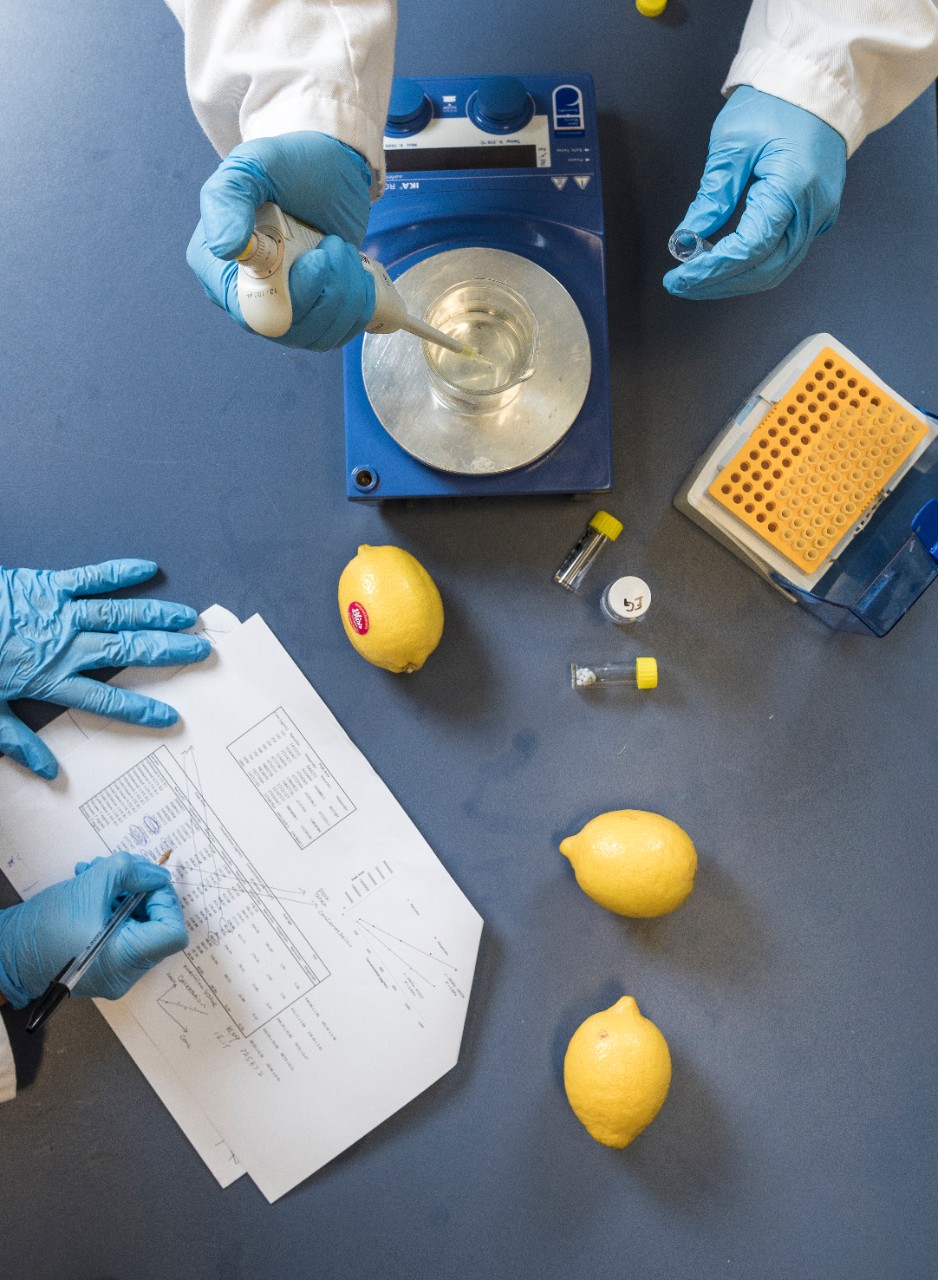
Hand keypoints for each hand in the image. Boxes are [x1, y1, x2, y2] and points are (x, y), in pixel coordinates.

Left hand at [0, 559, 209, 778]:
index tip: (169, 717)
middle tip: (199, 650)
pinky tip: (148, 569)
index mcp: (52, 680)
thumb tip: (46, 772)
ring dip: (155, 615)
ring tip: (187, 617)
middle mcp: (67, 647)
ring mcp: (63, 613)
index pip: (106, 700)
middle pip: (127, 652)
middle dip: (167, 652)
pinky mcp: (51, 585)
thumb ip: (18, 740)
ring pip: (119, 615)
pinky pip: (92, 577)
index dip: (140, 709)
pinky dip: (120, 572)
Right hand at [0, 852, 187, 1006]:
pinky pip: (125, 935)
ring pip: (141, 927)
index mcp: (124, 960)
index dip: (166, 901)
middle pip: (158, 927)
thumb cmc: (42, 927)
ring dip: (125, 896)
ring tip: (99, 878)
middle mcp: (125, 974)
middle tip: (121, 873)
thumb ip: (130, 872)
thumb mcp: (91, 885)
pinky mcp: (106, 967)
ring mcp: (116, 973)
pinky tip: (95, 893)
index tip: (149, 882)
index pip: (172, 931)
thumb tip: (157, 874)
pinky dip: (116, 910)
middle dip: (141, 892)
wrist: (8, 950)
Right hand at [187, 131, 375, 350]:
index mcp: (218, 267)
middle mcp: (247, 297)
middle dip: (326, 292)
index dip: (291, 297)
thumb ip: (228, 199)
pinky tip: (355, 272)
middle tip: (335, 245)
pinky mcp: (316, 314)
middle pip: (289, 330)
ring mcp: (284, 309)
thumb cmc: (288, 165)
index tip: (316, 261)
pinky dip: (358, 305)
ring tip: (342, 250)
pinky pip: (338, 334)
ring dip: (345, 294)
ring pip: (317, 335)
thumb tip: (224, 248)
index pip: (250, 311)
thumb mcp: (253, 166)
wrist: (332, 169)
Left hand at [664, 86, 846, 299]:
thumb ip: (712, 196)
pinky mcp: (816, 215)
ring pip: (776, 268)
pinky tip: (725, 264)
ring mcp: (820, 214)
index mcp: (794, 186)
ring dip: (734, 280)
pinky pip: (784, 254)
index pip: (750, 248)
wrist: (815, 84)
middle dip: (719, 283)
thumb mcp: (733, 143)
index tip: (679, 275)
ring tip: (697, 278)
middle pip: (765, 269)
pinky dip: (752, 266)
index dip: (712, 268)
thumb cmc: (776, 103)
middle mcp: (814, 208)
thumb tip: (688, 237)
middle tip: (681, 284)